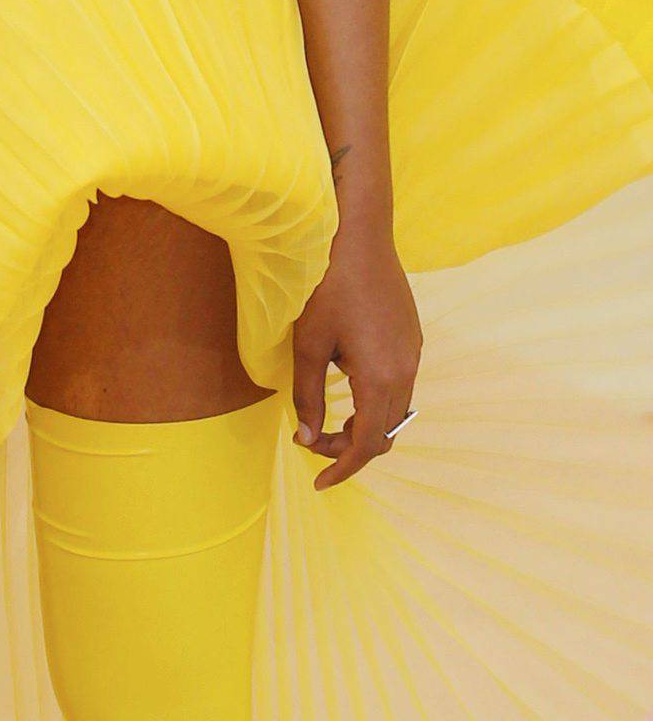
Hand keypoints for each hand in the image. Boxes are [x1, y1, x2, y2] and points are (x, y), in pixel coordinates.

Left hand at [290, 228, 421, 488]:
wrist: (360, 238)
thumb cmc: (328, 287)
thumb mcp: (308, 346)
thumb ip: (308, 397)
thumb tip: (307, 438)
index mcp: (381, 377)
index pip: (368, 443)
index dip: (343, 468)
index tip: (319, 482)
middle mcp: (407, 370)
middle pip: (385, 434)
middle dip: (349, 448)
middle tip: (312, 440)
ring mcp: (414, 354)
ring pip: (395, 412)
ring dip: (363, 426)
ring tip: (328, 421)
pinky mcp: (412, 340)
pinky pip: (400, 388)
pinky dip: (375, 403)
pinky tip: (347, 388)